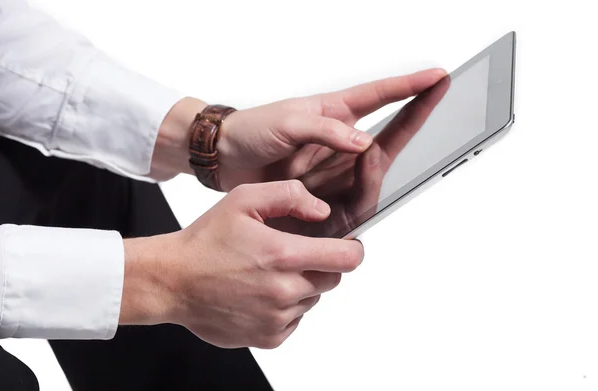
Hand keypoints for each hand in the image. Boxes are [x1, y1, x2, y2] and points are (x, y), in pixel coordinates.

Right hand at [120, 180, 363, 348]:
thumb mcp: (243, 199)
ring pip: (312, 299)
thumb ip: (289, 196)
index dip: (352, 249)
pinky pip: (295, 320)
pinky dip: (286, 308)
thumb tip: (321, 210)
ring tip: (266, 274)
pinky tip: (259, 293)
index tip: (346, 246)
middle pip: (332, 279)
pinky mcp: (269, 337)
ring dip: (300, 286)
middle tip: (291, 255)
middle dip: (321, 265)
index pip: (346, 259)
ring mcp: (277, 318)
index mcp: (282, 255)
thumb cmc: (205, 241)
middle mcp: (284, 291)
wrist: (172, 281)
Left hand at [266, 72, 450, 237]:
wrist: (225, 159)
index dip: (409, 88)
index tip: (437, 78)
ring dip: (375, 175)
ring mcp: (335, 167)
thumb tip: (364, 144)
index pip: (380, 96)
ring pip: (374, 172)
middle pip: (389, 136)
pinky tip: (349, 200)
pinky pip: (353, 196)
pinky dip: (359, 198)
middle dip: (415, 123)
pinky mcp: (326, 191)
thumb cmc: (253, 130)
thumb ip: (326, 131)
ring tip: (359, 173)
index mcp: (334, 112)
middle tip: (438, 113)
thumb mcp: (288, 122)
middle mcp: (341, 140)